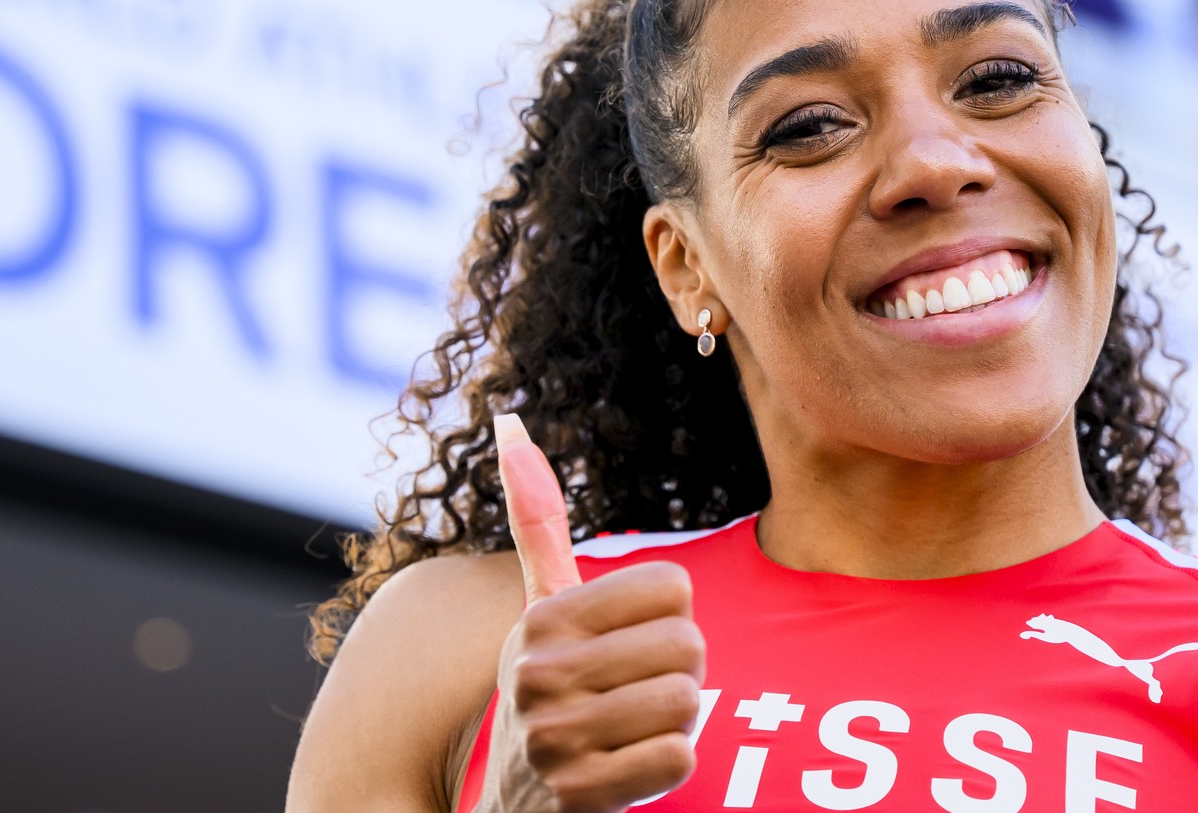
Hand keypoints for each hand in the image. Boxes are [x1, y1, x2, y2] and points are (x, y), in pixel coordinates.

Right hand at [478, 414, 703, 812]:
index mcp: (541, 619)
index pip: (674, 588)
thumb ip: (537, 521)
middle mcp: (539, 674)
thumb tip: (509, 423)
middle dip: (676, 672)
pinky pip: (680, 757)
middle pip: (688, 644)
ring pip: (688, 701)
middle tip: (631, 694)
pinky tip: (626, 768)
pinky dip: (666, 764)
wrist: (514, 805)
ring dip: (674, 721)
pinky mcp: (582, 796)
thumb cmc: (548, 692)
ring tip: (628, 728)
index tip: (626, 645)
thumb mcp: (539, 612)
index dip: (666, 619)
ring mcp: (556, 740)